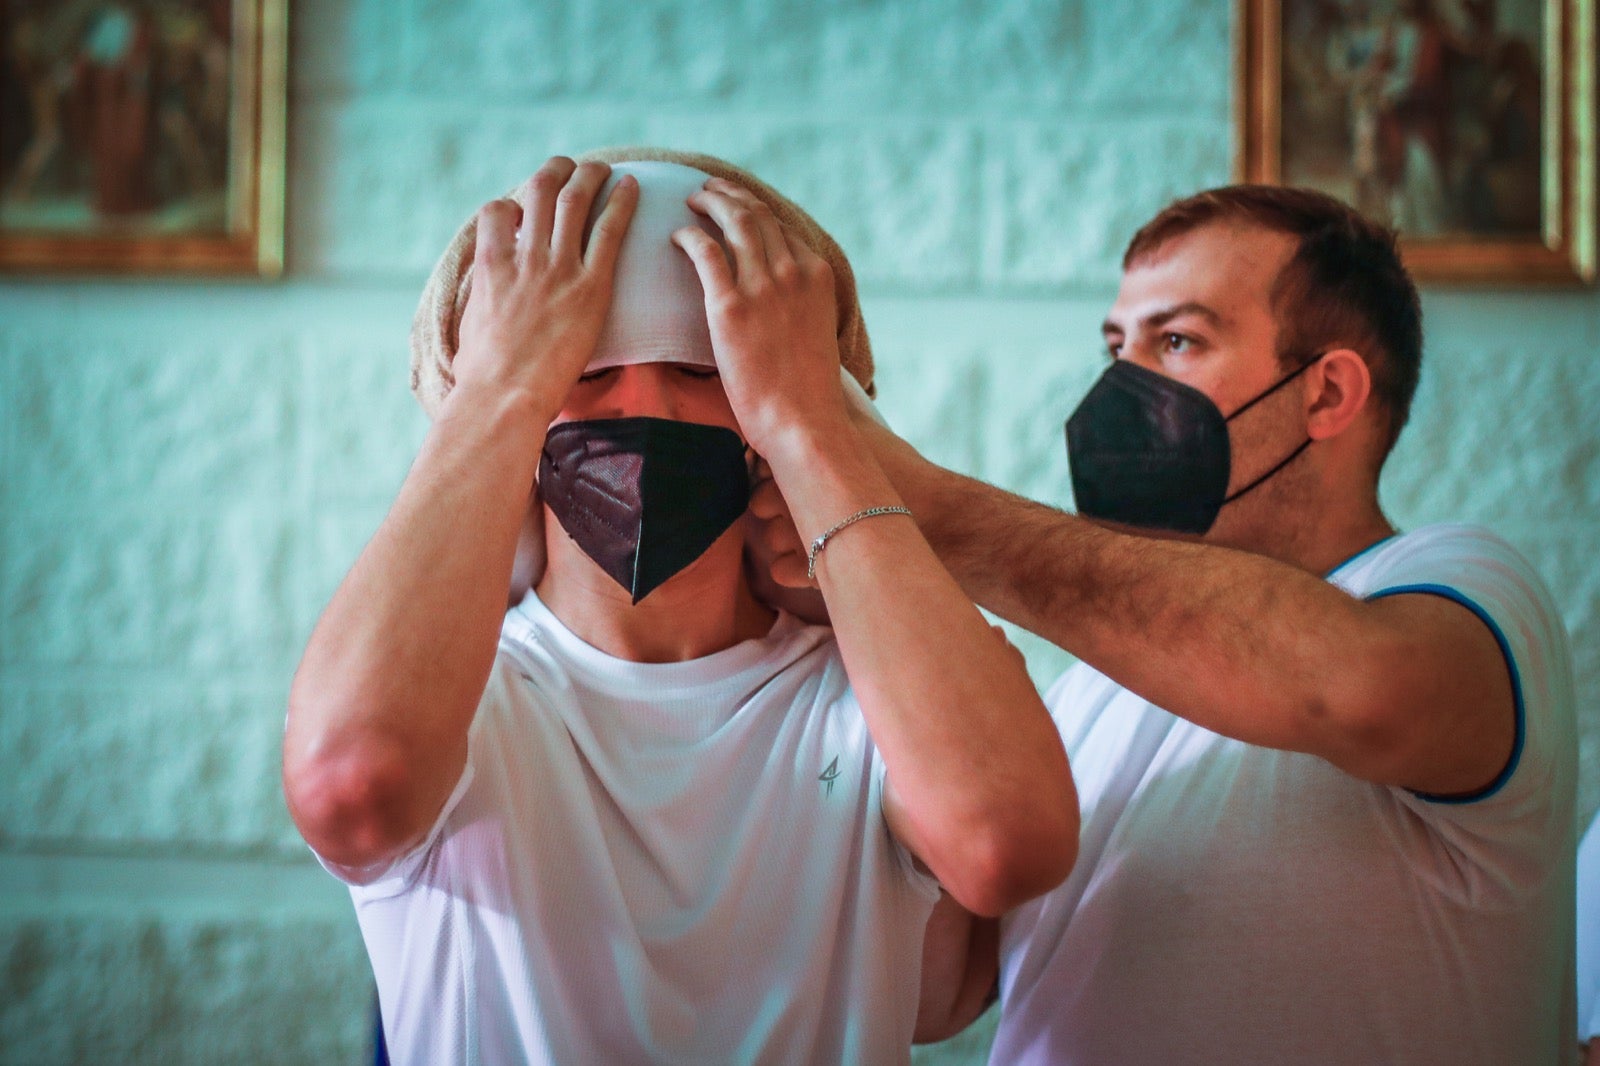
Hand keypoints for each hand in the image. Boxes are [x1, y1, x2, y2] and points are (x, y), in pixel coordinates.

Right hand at [452, 157, 638, 423]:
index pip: (497, 210)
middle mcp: (524, 257)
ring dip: (589, 176)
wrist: (505, 395)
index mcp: (491, 265)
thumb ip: (481, 300)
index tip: (525, 208)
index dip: (512, 203)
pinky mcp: (591, 287)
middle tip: (568, 166)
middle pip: (539, 192)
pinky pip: (609, 232)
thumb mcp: (470, 326)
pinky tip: (632, 186)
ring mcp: (558, 269)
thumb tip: (482, 303)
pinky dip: (621, 203)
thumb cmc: (482, 375)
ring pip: (575, 201)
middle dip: (555, 171)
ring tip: (600, 167)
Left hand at [672, 178, 846, 456]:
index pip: (781, 227)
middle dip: (730, 195)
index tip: (735, 205)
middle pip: (757, 214)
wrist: (803, 421)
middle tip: (707, 190)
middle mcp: (793, 271)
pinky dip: (688, 236)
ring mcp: (764, 286)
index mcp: (817, 275)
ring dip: (709, 202)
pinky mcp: (731, 306)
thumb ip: (800, 305)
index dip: (754, 210)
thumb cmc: (807, 391)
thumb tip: (779, 303)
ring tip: (691, 200)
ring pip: (733, 221)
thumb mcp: (815, 332)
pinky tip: (676, 236)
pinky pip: (705, 252)